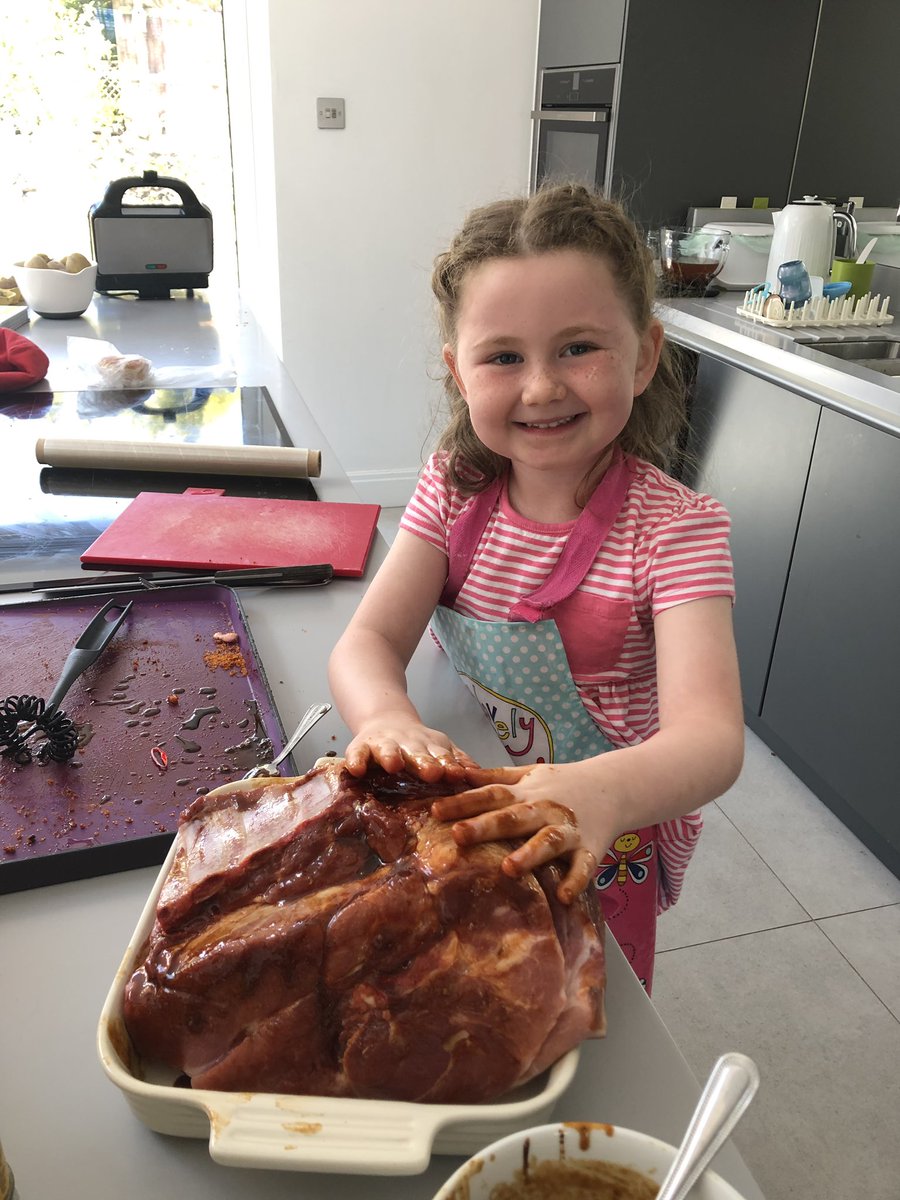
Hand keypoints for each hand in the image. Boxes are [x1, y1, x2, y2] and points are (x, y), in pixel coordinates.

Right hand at [344, 714, 479, 780]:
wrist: (385, 720)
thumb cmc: (415, 744)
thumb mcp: (439, 748)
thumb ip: (458, 760)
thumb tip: (479, 774)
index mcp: (430, 746)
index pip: (442, 755)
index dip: (449, 764)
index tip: (457, 774)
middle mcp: (408, 744)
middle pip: (418, 752)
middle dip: (425, 762)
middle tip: (433, 773)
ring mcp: (384, 745)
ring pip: (388, 749)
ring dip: (391, 756)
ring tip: (393, 765)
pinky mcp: (361, 747)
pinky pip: (356, 754)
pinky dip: (355, 760)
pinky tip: (356, 769)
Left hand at [430, 762, 618, 903]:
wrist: (613, 787)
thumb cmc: (563, 784)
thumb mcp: (529, 775)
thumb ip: (495, 777)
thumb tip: (458, 773)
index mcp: (526, 792)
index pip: (491, 794)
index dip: (463, 803)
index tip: (435, 812)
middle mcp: (545, 809)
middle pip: (514, 817)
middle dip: (487, 826)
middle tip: (459, 835)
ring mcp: (569, 830)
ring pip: (548, 841)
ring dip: (530, 854)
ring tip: (509, 869)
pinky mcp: (591, 849)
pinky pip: (584, 867)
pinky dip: (575, 881)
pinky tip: (563, 896)